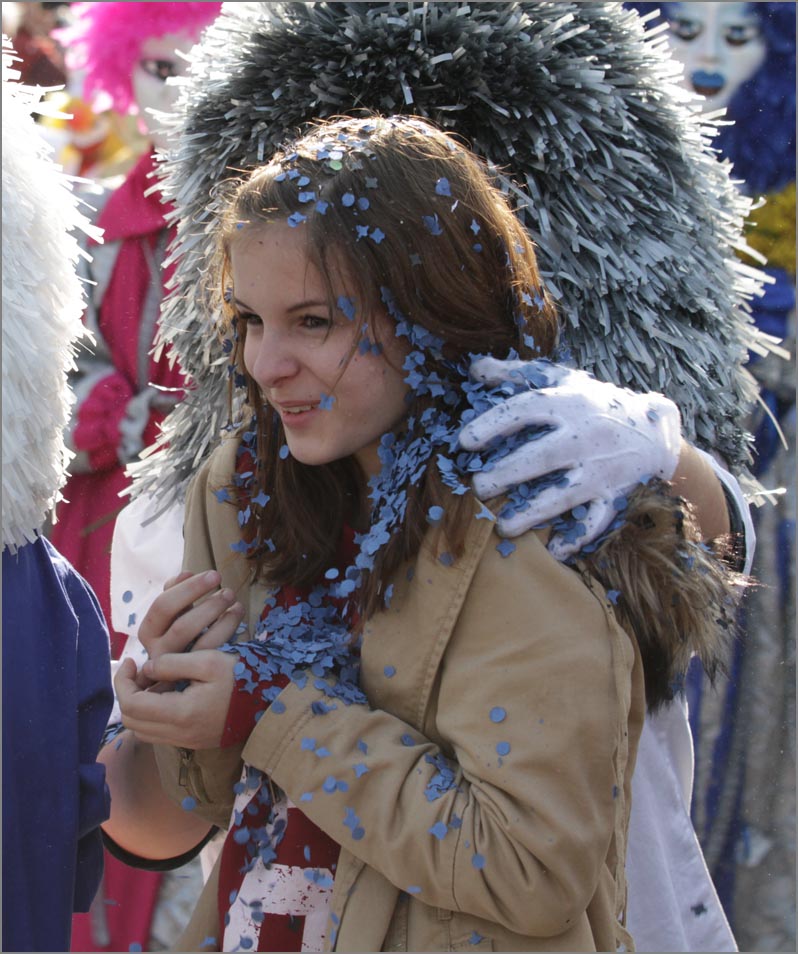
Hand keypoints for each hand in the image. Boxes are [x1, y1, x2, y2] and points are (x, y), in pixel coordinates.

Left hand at [115, 650, 236, 748]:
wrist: (271, 705)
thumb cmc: (242, 679)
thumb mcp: (208, 661)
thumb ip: (172, 663)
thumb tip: (147, 669)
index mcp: (180, 714)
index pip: (131, 704)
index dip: (123, 682)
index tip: (131, 661)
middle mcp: (178, 734)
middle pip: (131, 722)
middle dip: (127, 694)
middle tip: (139, 670)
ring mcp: (185, 742)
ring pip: (142, 731)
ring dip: (138, 707)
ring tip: (151, 682)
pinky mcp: (192, 742)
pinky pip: (157, 734)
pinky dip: (151, 716)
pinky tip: (166, 695)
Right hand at [138, 570, 243, 663]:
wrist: (181, 671)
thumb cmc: (179, 631)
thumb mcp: (172, 611)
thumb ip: (175, 591)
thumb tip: (186, 573)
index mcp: (149, 632)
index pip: (163, 607)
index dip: (189, 589)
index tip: (213, 575)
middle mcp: (159, 653)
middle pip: (182, 627)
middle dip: (209, 606)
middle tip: (229, 591)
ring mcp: (180, 669)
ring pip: (202, 644)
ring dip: (222, 620)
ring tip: (235, 601)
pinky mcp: (199, 676)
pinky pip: (217, 654)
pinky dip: (229, 630)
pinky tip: (238, 613)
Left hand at [459, 357, 681, 557]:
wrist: (656, 428)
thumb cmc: (596, 403)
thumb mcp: (562, 380)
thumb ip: (517, 374)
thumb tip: (474, 367)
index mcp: (570, 403)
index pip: (527, 409)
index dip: (494, 423)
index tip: (464, 441)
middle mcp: (587, 435)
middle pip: (543, 457)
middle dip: (507, 473)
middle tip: (478, 487)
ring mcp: (603, 468)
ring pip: (566, 494)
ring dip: (533, 513)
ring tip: (504, 527)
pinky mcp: (616, 494)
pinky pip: (598, 521)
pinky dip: (578, 537)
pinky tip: (554, 550)